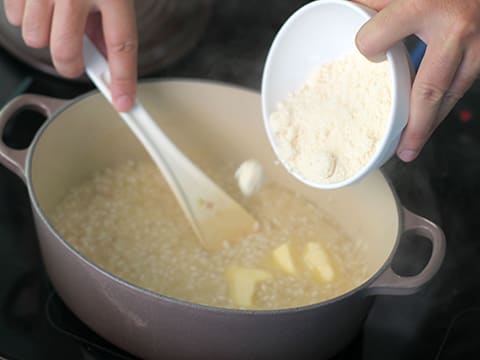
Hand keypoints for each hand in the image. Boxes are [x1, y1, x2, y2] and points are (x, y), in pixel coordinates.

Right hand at [4, 0, 137, 111]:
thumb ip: (107, 22)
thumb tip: (100, 59)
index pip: (121, 45)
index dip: (123, 79)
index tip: (124, 103)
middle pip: (65, 52)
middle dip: (70, 65)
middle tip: (74, 60)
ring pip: (33, 38)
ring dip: (44, 36)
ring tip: (54, 16)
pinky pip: (12, 18)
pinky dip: (24, 17)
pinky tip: (37, 2)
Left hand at [353, 0, 479, 161]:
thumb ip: (374, 2)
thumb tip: (345, 11)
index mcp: (424, 5)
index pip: (375, 40)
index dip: (366, 47)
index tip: (366, 53)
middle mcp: (454, 29)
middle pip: (428, 90)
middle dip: (415, 126)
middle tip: (403, 150)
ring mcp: (478, 43)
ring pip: (452, 94)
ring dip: (432, 122)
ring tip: (415, 143)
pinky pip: (464, 83)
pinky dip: (446, 102)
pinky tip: (434, 114)